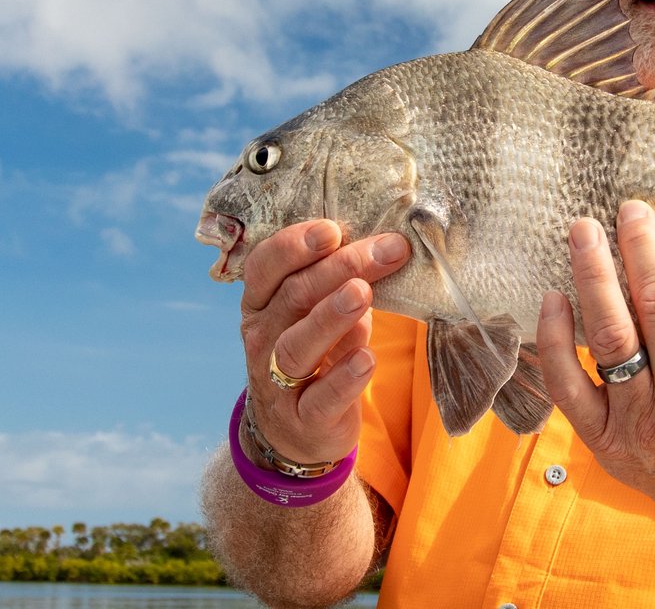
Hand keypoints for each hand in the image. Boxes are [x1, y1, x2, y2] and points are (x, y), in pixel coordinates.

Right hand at [238, 220, 409, 465]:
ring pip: (297, 345)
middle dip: (340, 268)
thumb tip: (388, 243)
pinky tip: (366, 359)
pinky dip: (343, 378)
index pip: (266, 266)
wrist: (299, 429)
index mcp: (262, 302)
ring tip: (362, 293)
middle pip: (294, 297)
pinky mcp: (305, 418)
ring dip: (331, 316)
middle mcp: (263, 337)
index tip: (333, 229)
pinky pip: (321, 398)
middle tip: (384, 250)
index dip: (295, 245)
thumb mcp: (321, 311)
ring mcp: (278, 380)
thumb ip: (344, 280)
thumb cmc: (319, 351)